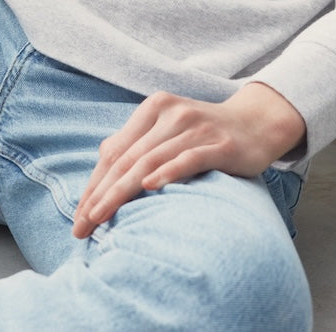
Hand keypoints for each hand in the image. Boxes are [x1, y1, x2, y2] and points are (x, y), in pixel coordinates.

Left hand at [72, 82, 304, 237]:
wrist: (256, 123)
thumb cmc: (205, 132)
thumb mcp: (168, 129)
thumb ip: (138, 142)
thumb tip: (102, 163)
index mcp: (154, 107)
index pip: (115, 150)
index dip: (94, 184)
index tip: (79, 217)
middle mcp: (172, 114)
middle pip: (128, 158)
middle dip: (101, 195)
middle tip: (82, 227)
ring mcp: (196, 128)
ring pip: (151, 161)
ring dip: (121, 192)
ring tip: (102, 219)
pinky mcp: (220, 145)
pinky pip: (189, 159)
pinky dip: (168, 173)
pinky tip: (150, 187)